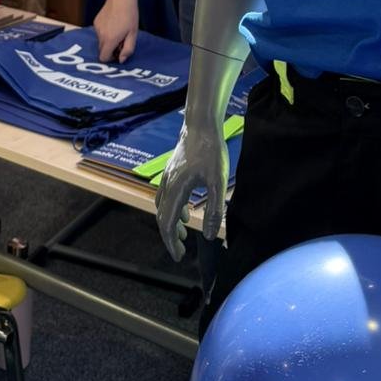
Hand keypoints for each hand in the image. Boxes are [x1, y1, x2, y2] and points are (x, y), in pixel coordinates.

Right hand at [95, 0, 138, 61]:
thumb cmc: (130, 15)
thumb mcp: (133, 34)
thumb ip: (128, 49)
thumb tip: (121, 60)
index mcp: (110, 39)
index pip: (103, 58)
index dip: (111, 58)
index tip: (119, 51)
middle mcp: (100, 35)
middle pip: (101, 50)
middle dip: (110, 49)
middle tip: (121, 40)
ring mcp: (96, 28)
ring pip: (100, 41)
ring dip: (108, 40)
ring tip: (118, 30)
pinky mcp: (95, 21)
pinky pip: (99, 33)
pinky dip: (105, 32)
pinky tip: (113, 23)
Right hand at [156, 114, 229, 263]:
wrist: (201, 123)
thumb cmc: (211, 150)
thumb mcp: (218, 181)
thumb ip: (214, 209)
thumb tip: (208, 235)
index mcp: (176, 189)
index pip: (168, 223)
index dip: (171, 243)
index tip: (179, 258)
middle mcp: (167, 184)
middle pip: (162, 218)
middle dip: (170, 237)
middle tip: (181, 252)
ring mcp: (167, 176)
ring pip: (163, 207)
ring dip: (171, 224)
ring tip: (184, 236)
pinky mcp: (172, 171)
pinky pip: (167, 196)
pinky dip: (173, 210)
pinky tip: (186, 212)